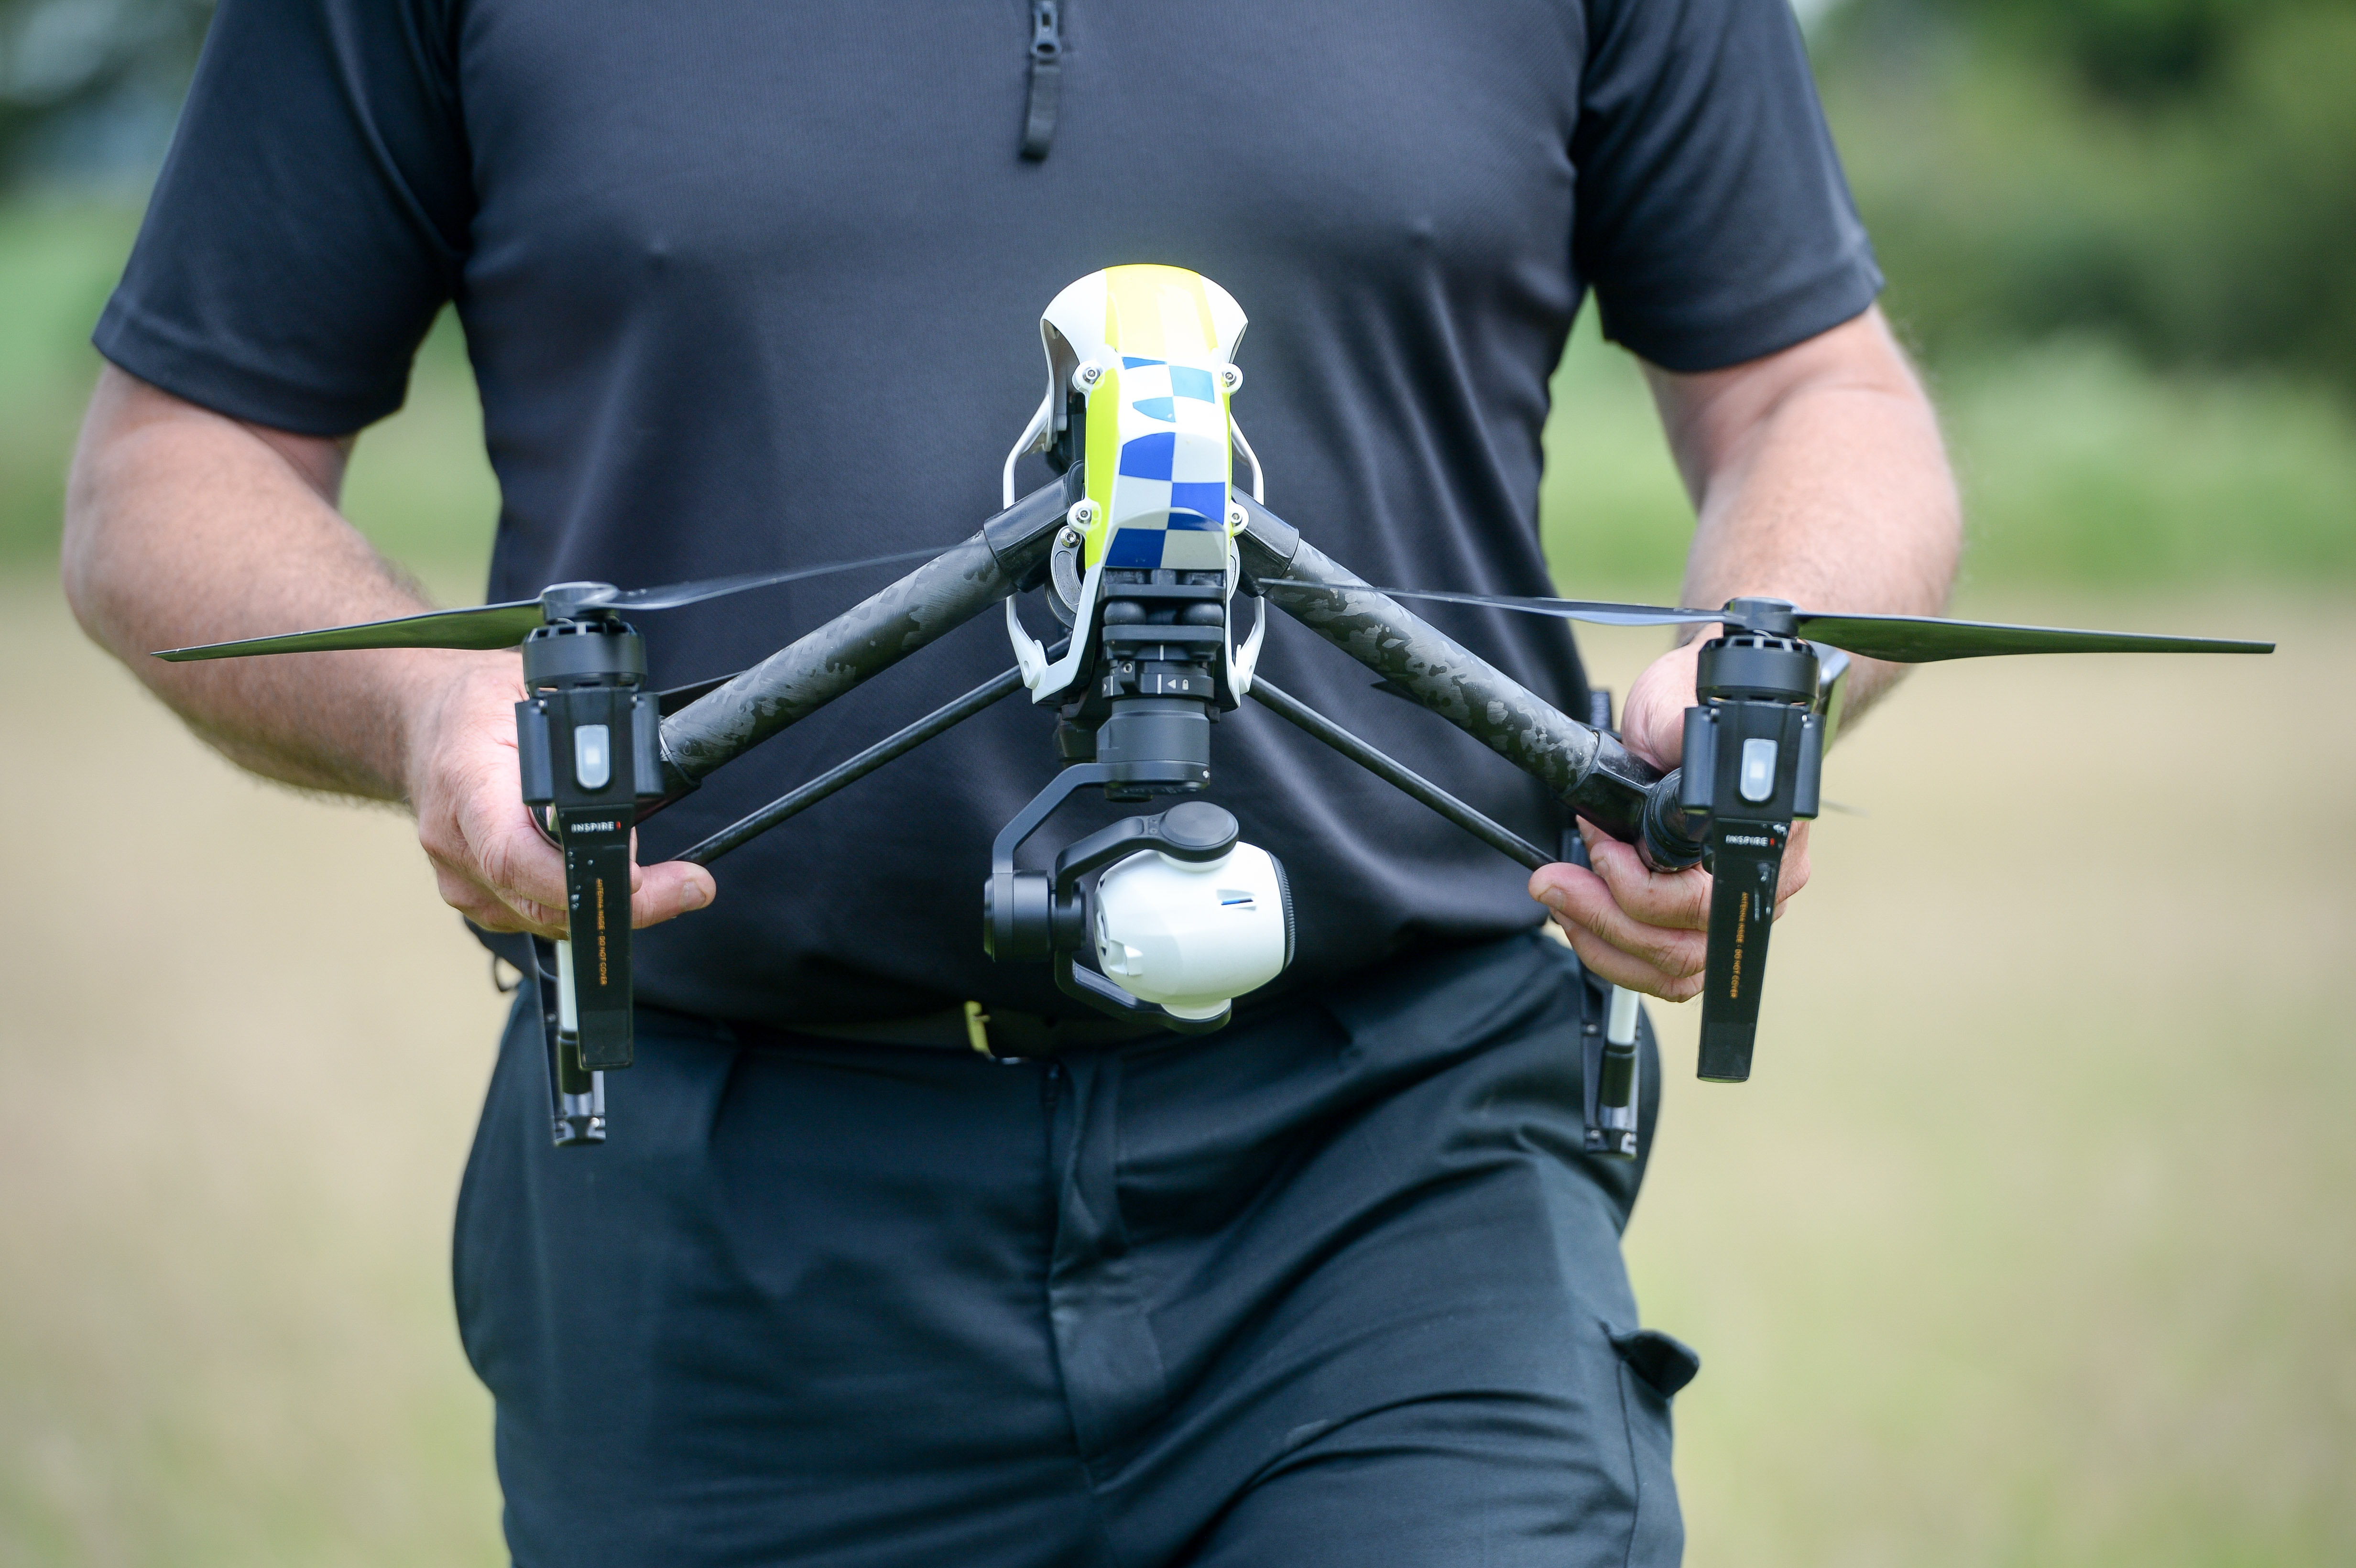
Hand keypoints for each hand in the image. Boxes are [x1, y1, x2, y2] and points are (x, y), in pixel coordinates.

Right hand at [404, 655, 714, 937]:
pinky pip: (528, 916)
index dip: (574, 877)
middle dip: (620, 904)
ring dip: (604, 908)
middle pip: (537, 900)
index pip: (512, 854)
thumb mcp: (529, 689)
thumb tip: (633, 784)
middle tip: (685, 889)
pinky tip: (608, 884)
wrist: (421, 720)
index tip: (637, 876)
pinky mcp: (468, 890)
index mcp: (467, 784)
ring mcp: (457, 872)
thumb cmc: (476, 705)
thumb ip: (578, 737)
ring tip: (665, 887)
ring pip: (540, 919)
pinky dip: (573, 907)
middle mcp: (455, 838)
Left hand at [1527, 637, 1808, 999]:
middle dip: (1604, 917)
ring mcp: (1740, 908)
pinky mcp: (1707, 921)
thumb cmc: (1692, 706)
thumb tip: (1677, 764)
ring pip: (1675, 969)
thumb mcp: (1675, 710)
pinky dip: (1615, 951)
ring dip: (1604, 942)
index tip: (1596, 843)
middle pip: (1686, 946)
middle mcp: (1767, 882)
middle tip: (1553, 882)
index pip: (1704, 900)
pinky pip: (1667, 969)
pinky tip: (1581, 918)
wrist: (1697, 704)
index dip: (1636, 885)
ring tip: (1560, 900)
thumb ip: (1679, 742)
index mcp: (1769, 836)